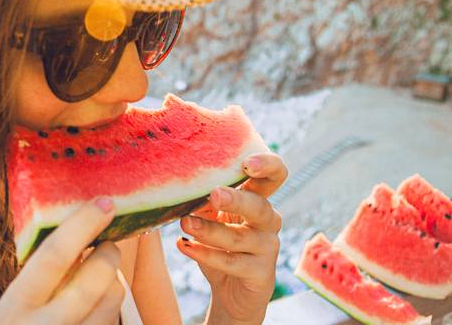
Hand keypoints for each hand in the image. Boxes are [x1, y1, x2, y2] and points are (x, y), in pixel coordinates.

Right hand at [0, 197, 124, 323]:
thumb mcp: (19, 304)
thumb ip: (42, 274)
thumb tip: (79, 225)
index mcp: (18, 303)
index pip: (54, 255)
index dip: (83, 225)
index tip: (105, 204)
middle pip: (95, 279)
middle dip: (109, 253)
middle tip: (108, 244)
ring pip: (112, 301)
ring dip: (114, 283)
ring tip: (99, 282)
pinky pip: (112, 320)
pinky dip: (111, 308)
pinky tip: (94, 308)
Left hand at [177, 153, 287, 323]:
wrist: (231, 293)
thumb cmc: (221, 246)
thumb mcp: (211, 219)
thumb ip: (204, 202)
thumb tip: (182, 185)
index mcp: (257, 200)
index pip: (274, 176)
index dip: (268, 166)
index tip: (247, 163)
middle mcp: (268, 221)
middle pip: (260, 206)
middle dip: (237, 199)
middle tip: (214, 194)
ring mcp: (267, 248)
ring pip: (240, 237)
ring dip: (209, 230)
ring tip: (185, 223)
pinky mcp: (261, 273)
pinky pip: (232, 262)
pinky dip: (206, 254)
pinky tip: (184, 246)